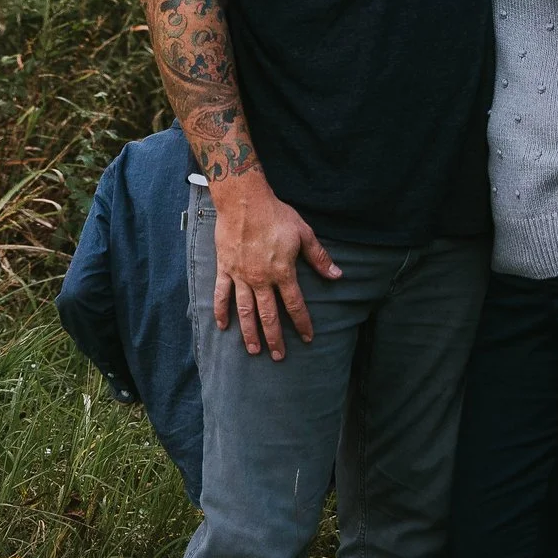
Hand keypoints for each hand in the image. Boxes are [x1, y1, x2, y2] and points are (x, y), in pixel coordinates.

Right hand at [208, 173, 340, 359]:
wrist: (244, 201)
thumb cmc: (276, 215)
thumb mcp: (304, 233)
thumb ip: (319, 257)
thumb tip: (337, 275)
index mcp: (282, 272)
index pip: (295, 305)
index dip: (302, 323)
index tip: (307, 338)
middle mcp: (261, 279)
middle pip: (269, 315)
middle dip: (275, 338)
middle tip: (278, 357)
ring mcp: (241, 276)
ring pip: (245, 311)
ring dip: (249, 332)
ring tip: (253, 350)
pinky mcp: (225, 269)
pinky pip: (221, 294)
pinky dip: (221, 311)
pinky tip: (222, 326)